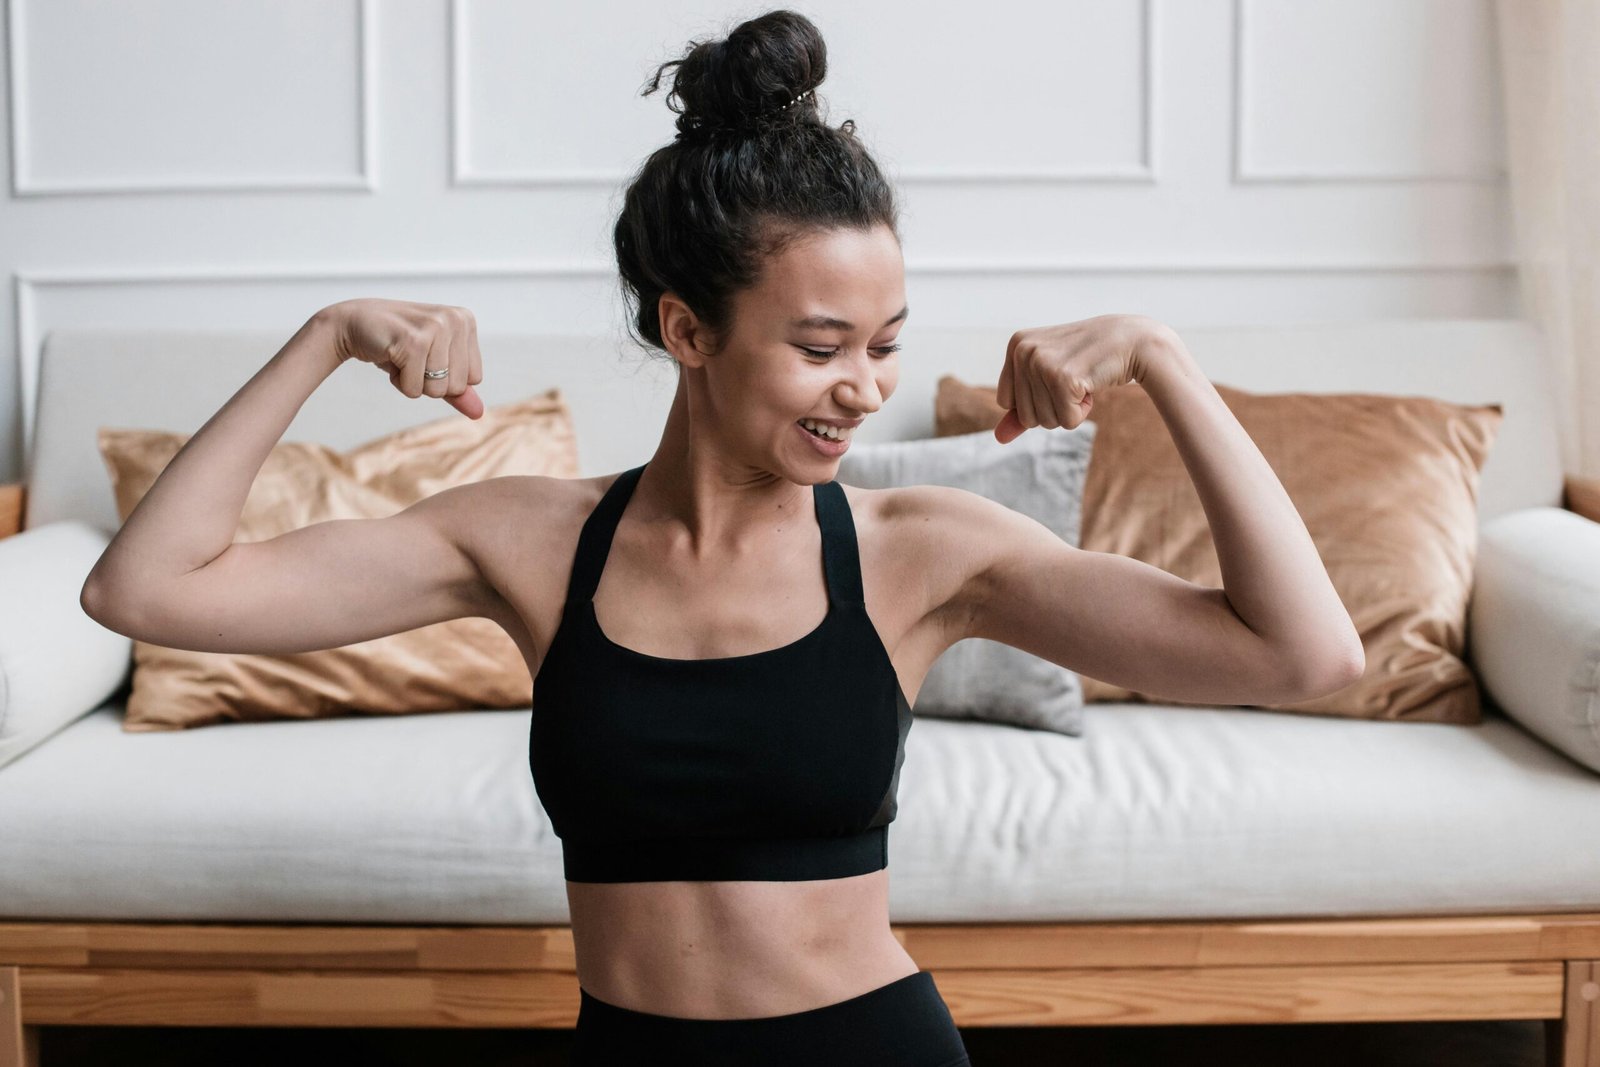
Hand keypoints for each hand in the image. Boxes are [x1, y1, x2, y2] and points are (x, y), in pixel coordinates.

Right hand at [323, 297, 485, 419]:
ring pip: (437, 390)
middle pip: (457, 387)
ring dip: (412, 381)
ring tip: (400, 356)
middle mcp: (455, 319)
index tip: (424, 355)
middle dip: (428, 381)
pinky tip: (389, 356)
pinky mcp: (414, 342)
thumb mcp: (432, 364)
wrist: (352, 323)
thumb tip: (479, 413)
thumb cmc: (396, 344)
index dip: (444, 377)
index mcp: (466, 321)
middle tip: (409, 356)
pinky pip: (415, 389)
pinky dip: (398, 382)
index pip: (473, 379)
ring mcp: (436, 328)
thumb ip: (457, 389)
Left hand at [994, 313, 1169, 442]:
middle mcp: (1023, 350)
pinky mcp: (1062, 378)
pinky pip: (1066, 422)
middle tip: (1074, 379)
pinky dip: (1082, 411)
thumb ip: (1021, 407)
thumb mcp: (1049, 377)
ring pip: (1044, 421)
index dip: (1036, 401)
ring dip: (1068, 410)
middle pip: (1025, 416)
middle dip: (1053, 408)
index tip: (1057, 377)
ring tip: (1082, 380)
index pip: (1006, 403)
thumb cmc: (1088, 359)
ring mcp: (1041, 363)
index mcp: (1015, 345)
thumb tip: (998, 438)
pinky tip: (1092, 385)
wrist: (1132, 341)